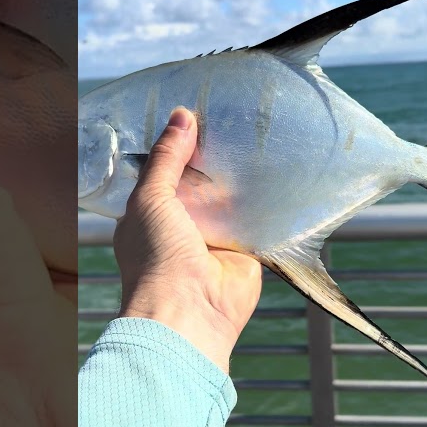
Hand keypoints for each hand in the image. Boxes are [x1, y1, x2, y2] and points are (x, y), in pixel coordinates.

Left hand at [113, 107, 263, 372]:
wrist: (189, 311)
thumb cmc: (156, 258)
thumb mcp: (151, 197)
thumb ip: (166, 159)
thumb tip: (182, 116)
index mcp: (150, 215)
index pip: (164, 173)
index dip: (177, 147)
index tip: (194, 114)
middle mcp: (181, 226)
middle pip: (200, 184)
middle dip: (212, 160)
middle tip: (231, 121)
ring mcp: (214, 239)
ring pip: (229, 200)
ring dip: (240, 180)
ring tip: (258, 138)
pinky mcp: (245, 251)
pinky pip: (257, 221)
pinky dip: (265, 204)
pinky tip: (277, 173)